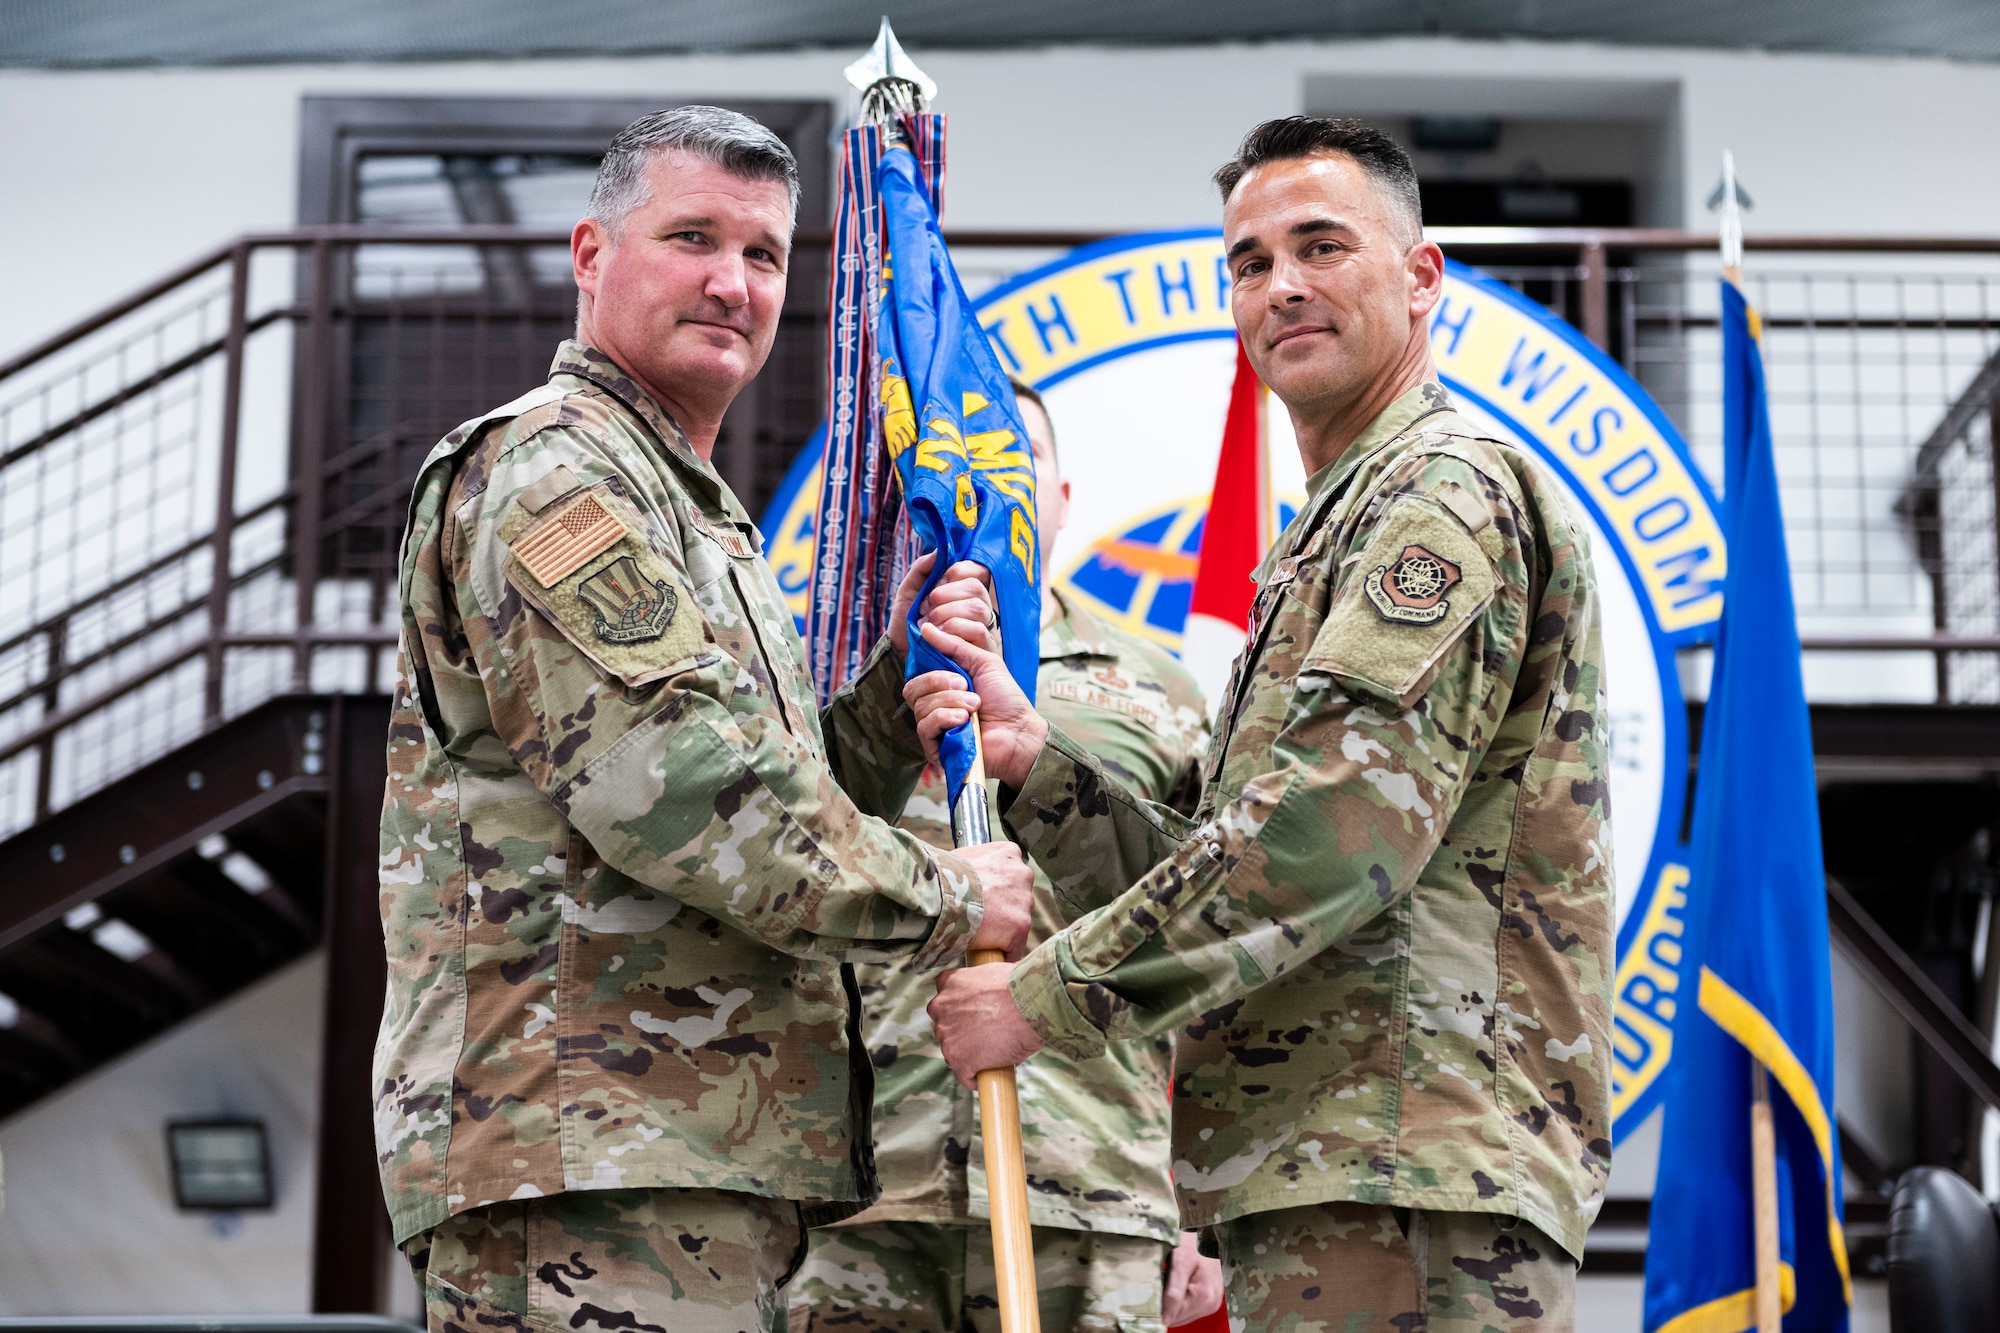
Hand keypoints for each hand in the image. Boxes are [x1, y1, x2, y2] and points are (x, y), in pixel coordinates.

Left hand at [887, 557, 991, 657]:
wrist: (900, 658)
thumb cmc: (907, 626)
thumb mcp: (909, 592)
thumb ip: (923, 568)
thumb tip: (941, 550)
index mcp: (966, 592)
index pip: (977, 570)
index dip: (955, 573)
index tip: (934, 587)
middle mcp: (980, 609)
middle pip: (976, 588)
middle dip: (945, 596)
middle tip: (926, 609)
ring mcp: (985, 629)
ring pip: (977, 608)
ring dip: (946, 614)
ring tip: (929, 625)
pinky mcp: (984, 650)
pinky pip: (978, 631)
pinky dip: (952, 630)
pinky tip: (936, 637)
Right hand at [903, 620, 1047, 786]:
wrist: (1020, 730)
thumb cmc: (1005, 698)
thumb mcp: (983, 662)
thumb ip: (954, 645)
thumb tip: (926, 628)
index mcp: (942, 686)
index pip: (917, 671)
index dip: (926, 662)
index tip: (947, 661)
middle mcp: (933, 705)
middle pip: (912, 688)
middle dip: (939, 681)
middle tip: (965, 684)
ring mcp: (933, 727)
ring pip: (920, 705)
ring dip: (951, 701)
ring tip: (975, 705)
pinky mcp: (934, 747)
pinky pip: (924, 725)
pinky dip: (945, 717)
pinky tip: (964, 721)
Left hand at [928, 960, 1043, 1086]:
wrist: (1031, 1003)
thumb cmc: (1021, 987)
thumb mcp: (992, 975)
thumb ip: (981, 988)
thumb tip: (991, 1003)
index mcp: (948, 982)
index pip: (946, 1002)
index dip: (962, 1012)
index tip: (976, 1018)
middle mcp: (941, 1007)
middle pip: (947, 1027)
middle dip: (963, 1033)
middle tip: (988, 1036)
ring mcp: (947, 1035)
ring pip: (954, 1052)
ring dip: (971, 1054)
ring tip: (995, 1053)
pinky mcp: (958, 1059)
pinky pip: (965, 1075)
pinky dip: (978, 1078)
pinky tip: (994, 1073)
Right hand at [953, 841, 1032, 960]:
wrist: (941, 893)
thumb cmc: (942, 875)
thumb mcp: (963, 857)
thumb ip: (976, 865)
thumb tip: (968, 875)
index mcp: (1009, 853)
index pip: (1011, 872)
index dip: (997, 887)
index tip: (985, 897)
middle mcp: (1023, 874)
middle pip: (1017, 896)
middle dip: (1003, 907)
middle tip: (980, 916)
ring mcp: (1024, 900)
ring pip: (1017, 920)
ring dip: (1003, 929)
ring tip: (979, 934)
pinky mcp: (1021, 925)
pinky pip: (1014, 946)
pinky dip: (1002, 951)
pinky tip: (988, 954)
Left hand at [1162, 1230, 1224, 1326]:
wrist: (1208, 1230)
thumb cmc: (1193, 1240)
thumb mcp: (1180, 1259)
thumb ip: (1173, 1290)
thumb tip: (1165, 1319)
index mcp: (1204, 1296)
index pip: (1172, 1316)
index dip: (1156, 1308)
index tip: (1144, 1296)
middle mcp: (1211, 1304)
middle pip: (1176, 1317)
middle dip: (1162, 1305)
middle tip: (1153, 1283)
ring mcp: (1211, 1303)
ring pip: (1180, 1314)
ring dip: (1168, 1303)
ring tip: (1164, 1281)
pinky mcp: (1209, 1300)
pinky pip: (1186, 1308)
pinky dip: (1176, 1301)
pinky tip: (1171, 1285)